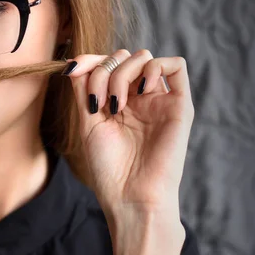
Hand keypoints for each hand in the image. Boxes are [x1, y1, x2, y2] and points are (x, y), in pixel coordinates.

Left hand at [65, 49, 193, 214]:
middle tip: (100, 102)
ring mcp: (159, 100)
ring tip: (117, 105)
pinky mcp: (180, 106)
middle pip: (122, 58)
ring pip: (143, 58)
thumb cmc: (108, 167)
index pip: (106, 63)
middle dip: (104, 71)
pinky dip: (154, 68)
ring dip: (122, 74)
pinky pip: (176, 66)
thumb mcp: (88, 121)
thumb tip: (75, 59)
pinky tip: (142, 90)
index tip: (74, 70)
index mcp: (117, 100)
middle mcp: (139, 98)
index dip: (90, 60)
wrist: (131, 196)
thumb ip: (84, 88)